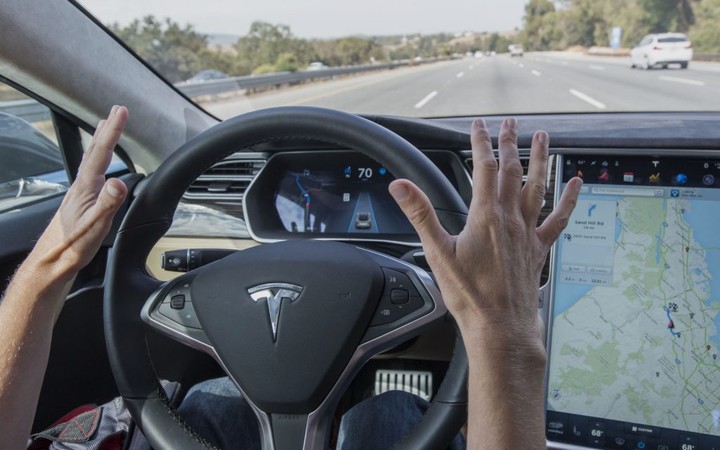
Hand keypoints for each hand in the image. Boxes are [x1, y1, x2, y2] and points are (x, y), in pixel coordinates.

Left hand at [23, 105, 128, 281]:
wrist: (51, 263)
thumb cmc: (71, 247)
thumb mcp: (95, 226)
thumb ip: (108, 203)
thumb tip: (119, 182)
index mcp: (85, 189)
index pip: (101, 153)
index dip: (113, 131)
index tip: (121, 111)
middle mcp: (80, 187)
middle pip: (94, 151)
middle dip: (106, 129)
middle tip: (115, 111)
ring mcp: (78, 195)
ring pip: (91, 161)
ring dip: (100, 142)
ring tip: (105, 129)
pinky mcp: (80, 203)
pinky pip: (91, 174)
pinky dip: (97, 161)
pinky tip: (100, 168)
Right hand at [389, 118, 581, 351]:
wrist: (500, 327)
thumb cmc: (469, 295)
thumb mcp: (438, 252)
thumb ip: (420, 214)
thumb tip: (400, 186)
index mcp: (485, 216)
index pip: (483, 167)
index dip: (480, 142)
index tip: (479, 125)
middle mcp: (510, 219)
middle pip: (511, 171)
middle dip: (509, 143)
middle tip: (510, 122)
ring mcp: (528, 233)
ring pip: (537, 186)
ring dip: (539, 159)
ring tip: (542, 137)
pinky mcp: (538, 249)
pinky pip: (558, 219)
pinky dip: (568, 199)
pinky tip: (575, 183)